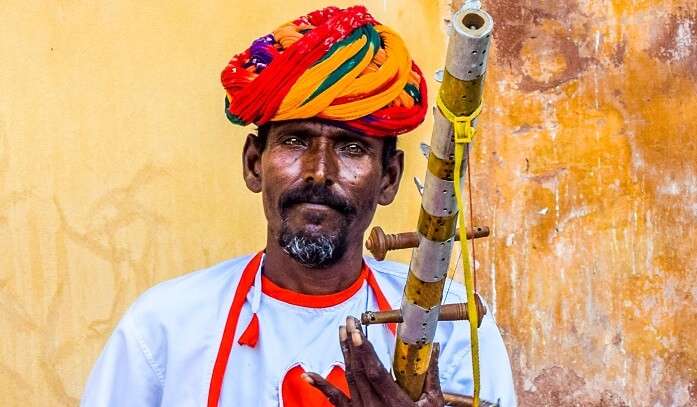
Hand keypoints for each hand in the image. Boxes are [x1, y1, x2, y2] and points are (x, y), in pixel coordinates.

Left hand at [303, 316, 444, 406]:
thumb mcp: (433, 402)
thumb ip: (431, 374)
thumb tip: (434, 346)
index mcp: (394, 402)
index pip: (374, 372)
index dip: (364, 351)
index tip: (357, 332)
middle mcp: (374, 406)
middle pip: (359, 370)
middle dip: (353, 343)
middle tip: (350, 321)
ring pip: (349, 378)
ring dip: (344, 353)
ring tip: (341, 331)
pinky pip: (335, 400)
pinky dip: (320, 386)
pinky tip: (308, 374)